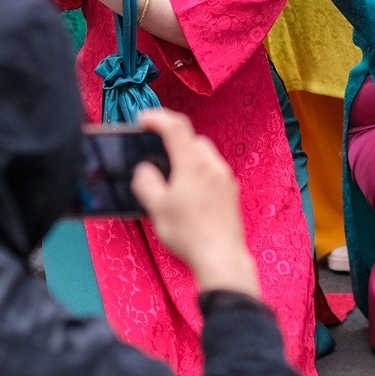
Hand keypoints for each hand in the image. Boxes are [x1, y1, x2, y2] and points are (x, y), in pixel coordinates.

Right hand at [131, 109, 261, 296]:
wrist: (221, 258)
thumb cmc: (188, 233)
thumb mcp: (157, 208)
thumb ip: (147, 182)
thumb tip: (144, 169)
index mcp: (193, 163)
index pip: (176, 127)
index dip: (158, 118)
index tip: (143, 120)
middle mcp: (213, 165)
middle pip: (192, 139)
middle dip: (173, 138)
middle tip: (155, 148)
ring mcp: (225, 179)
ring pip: (205, 155)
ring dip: (187, 155)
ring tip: (171, 172)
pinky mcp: (232, 193)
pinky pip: (213, 171)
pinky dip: (199, 170)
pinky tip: (190, 191)